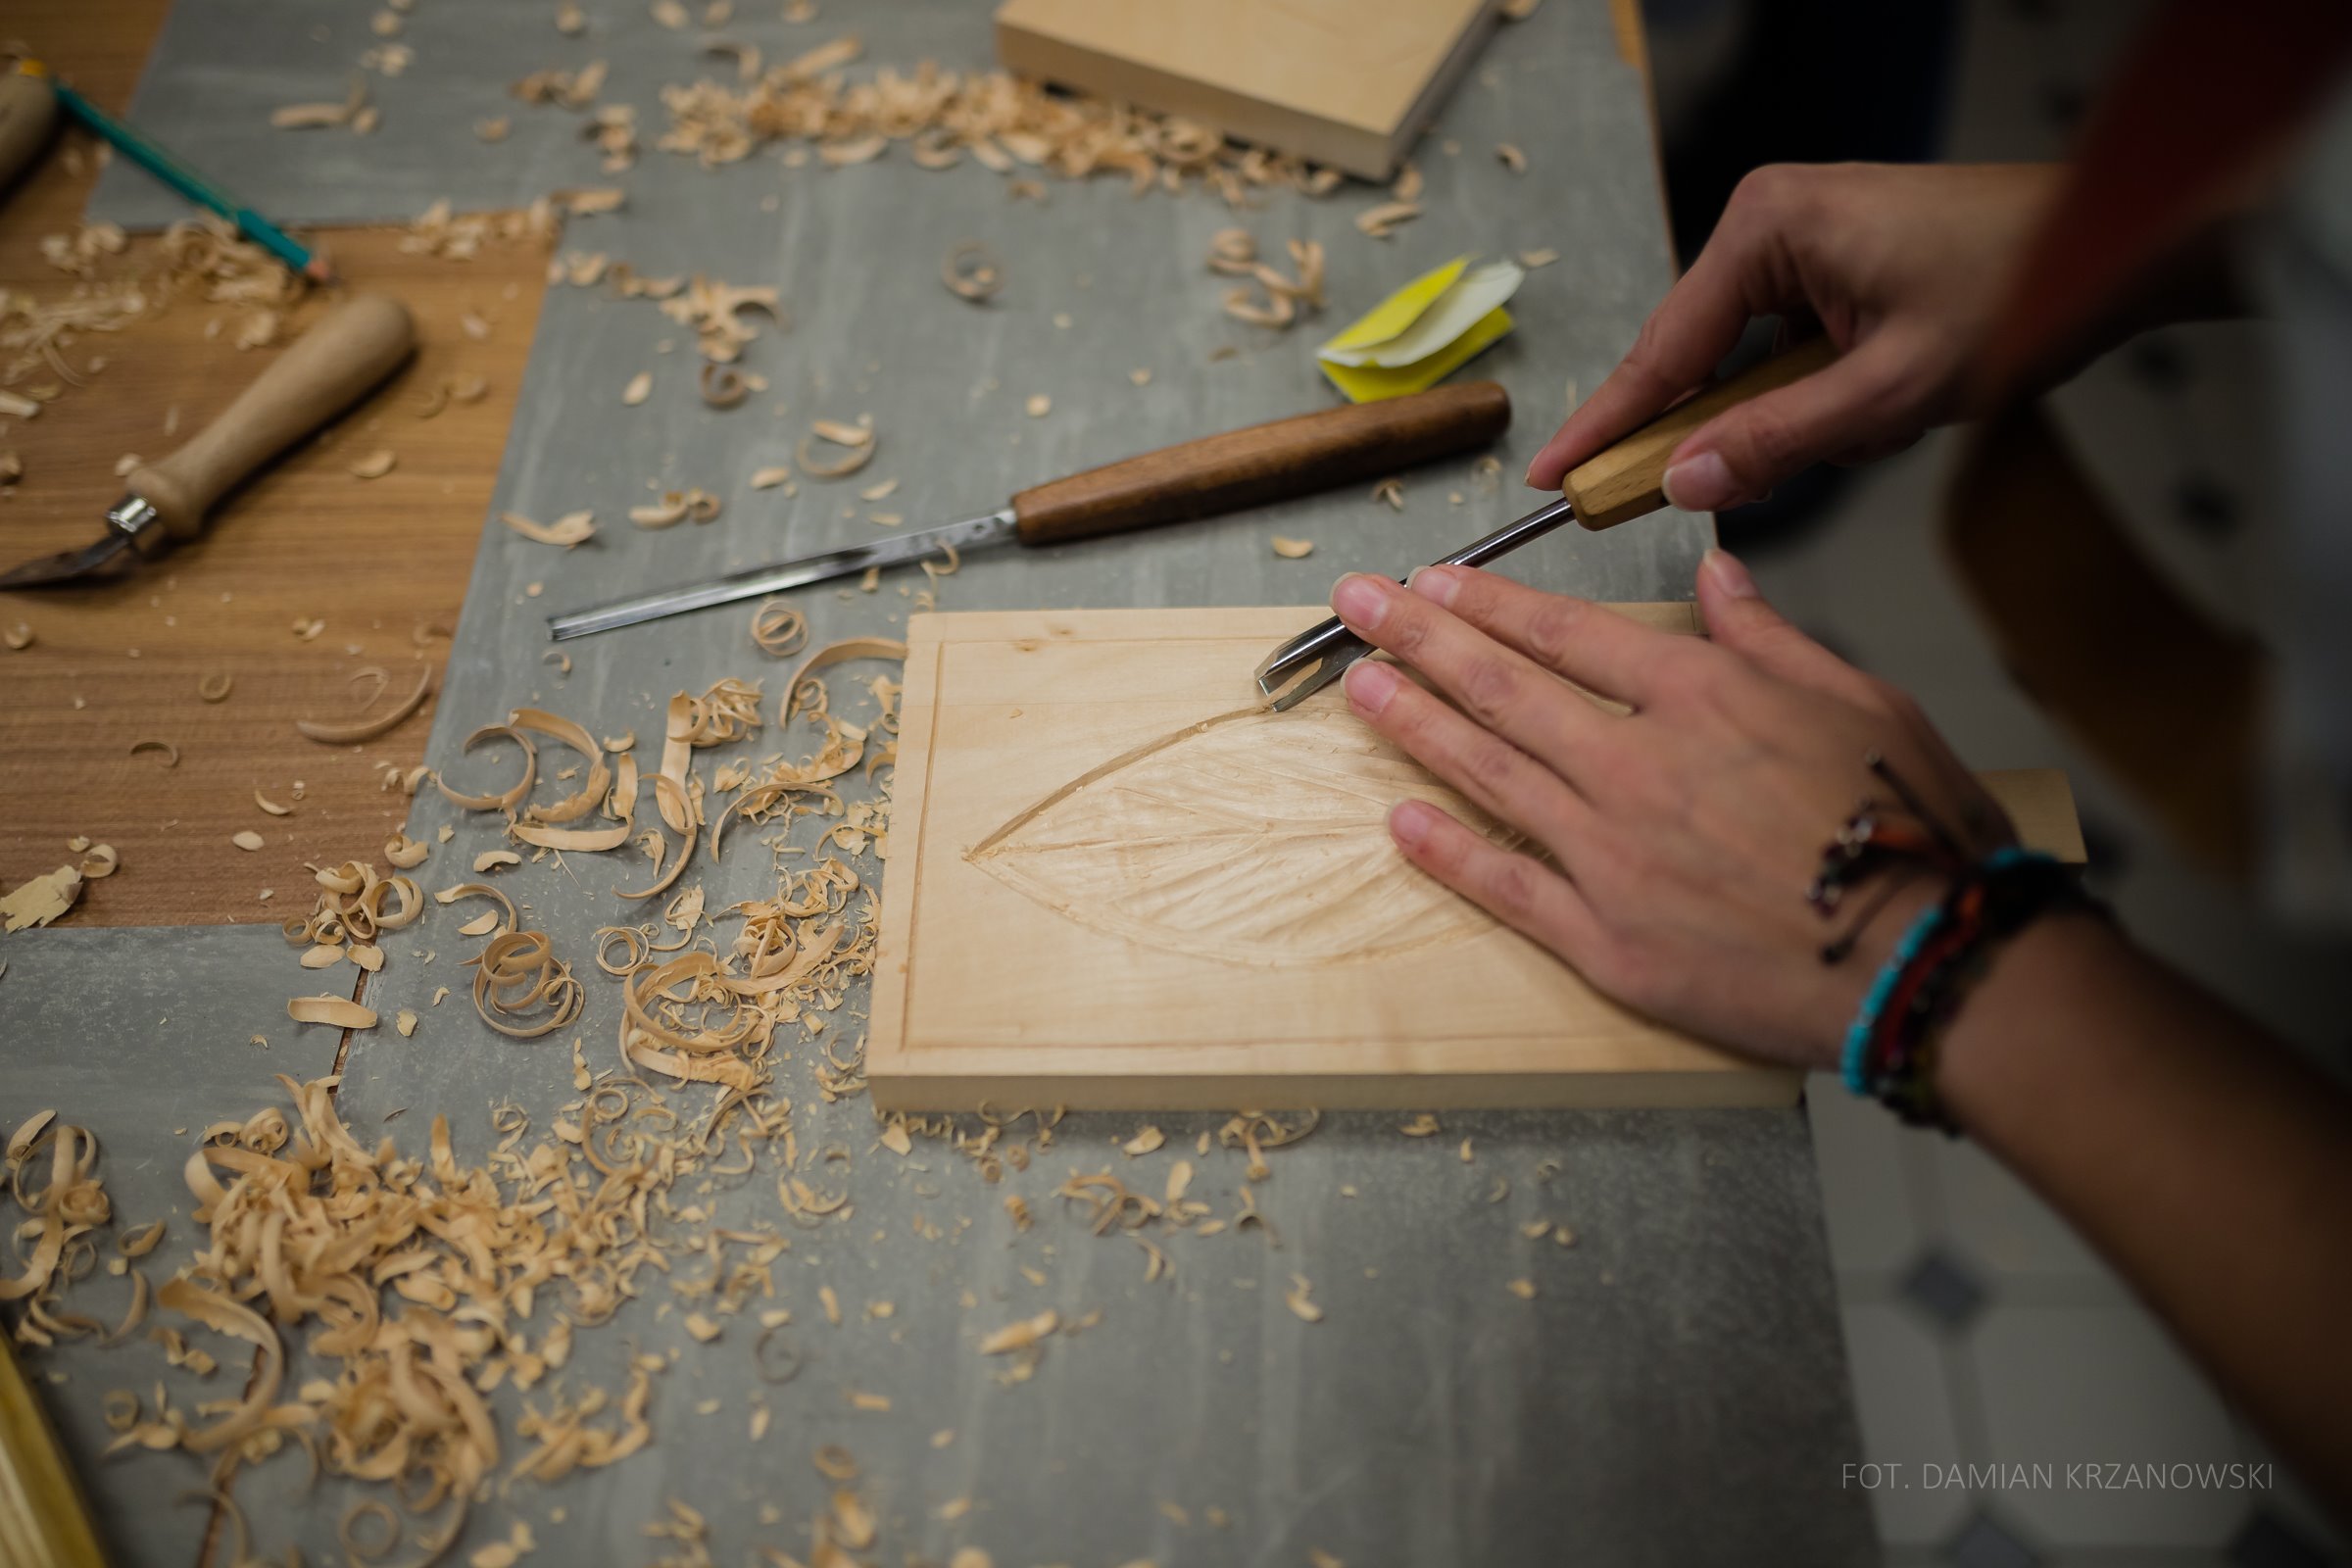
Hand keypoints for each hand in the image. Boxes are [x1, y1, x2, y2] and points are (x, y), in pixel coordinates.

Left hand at [1327, 551, 2014, 1069]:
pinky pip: (1506, 886)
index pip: (1567, 633)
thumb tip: (1718, 573)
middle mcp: (1638, 763)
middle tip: (1355, 606)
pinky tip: (1399, 822)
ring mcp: (1611, 853)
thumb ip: (1769, 637)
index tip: (1435, 580)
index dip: (1490, 602)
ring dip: (1413, 723)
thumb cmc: (1912, 829)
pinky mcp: (1605, 939)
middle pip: (1502, 687)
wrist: (1929, 960)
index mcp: (1702, 696)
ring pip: (1488, 773)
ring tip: (1358, 685)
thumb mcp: (1861, 700)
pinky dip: (1447, 852)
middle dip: (1417, 637)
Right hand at [1526, 163, 2062, 512]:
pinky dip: (1839, 397)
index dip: (1607, 427)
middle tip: (1789, 459)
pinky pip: (1797, 359)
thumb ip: (1776, 441)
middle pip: (1703, 362)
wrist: (2117, 246)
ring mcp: (1804, 246)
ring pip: (1757, 372)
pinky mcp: (1836, 271)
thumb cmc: (2015, 290)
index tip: (1551, 480)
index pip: (1661, 352)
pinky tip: (1901, 395)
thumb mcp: (1889, 389)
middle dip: (1757, 425)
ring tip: (1898, 407)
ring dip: (1815, 414)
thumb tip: (1680, 483)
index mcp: (1764, 229)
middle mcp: (1770, 227)